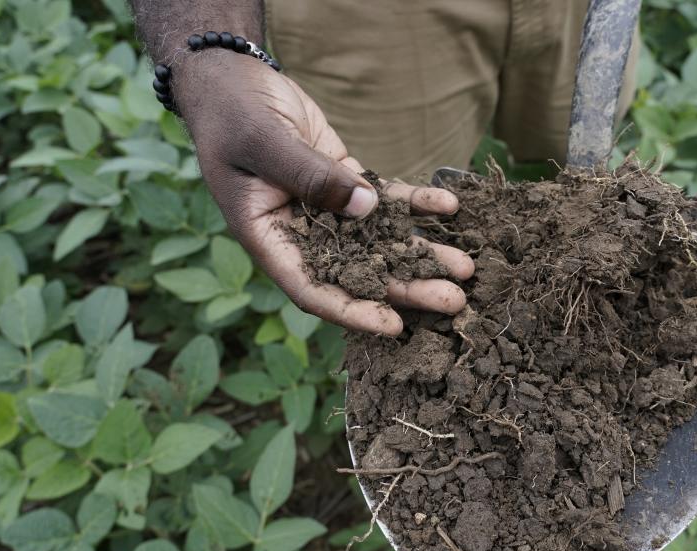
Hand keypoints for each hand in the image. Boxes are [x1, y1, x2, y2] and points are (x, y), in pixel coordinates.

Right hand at [174, 50, 473, 335]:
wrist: (230, 79)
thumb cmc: (232, 113)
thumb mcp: (264, 143)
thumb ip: (311, 176)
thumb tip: (366, 208)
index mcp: (268, 237)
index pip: (313, 288)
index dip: (353, 310)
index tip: (394, 326)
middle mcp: (300, 232)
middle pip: (359, 270)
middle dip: (407, 286)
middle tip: (454, 300)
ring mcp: (326, 207)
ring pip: (379, 239)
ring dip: (421, 252)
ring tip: (465, 266)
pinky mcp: (344, 180)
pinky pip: (386, 198)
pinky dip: (416, 204)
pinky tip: (449, 206)